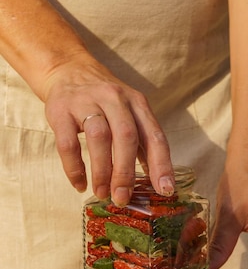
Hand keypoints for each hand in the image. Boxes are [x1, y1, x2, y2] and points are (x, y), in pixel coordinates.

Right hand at [43, 54, 174, 204]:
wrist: (68, 70)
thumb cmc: (104, 102)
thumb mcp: (129, 114)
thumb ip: (143, 144)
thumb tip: (158, 183)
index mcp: (137, 103)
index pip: (155, 136)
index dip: (162, 164)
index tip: (165, 190)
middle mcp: (115, 99)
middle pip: (126, 137)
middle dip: (126, 172)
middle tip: (122, 198)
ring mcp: (87, 102)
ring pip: (99, 138)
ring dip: (102, 171)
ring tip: (102, 193)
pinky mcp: (61, 110)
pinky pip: (68, 144)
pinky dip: (74, 168)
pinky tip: (80, 185)